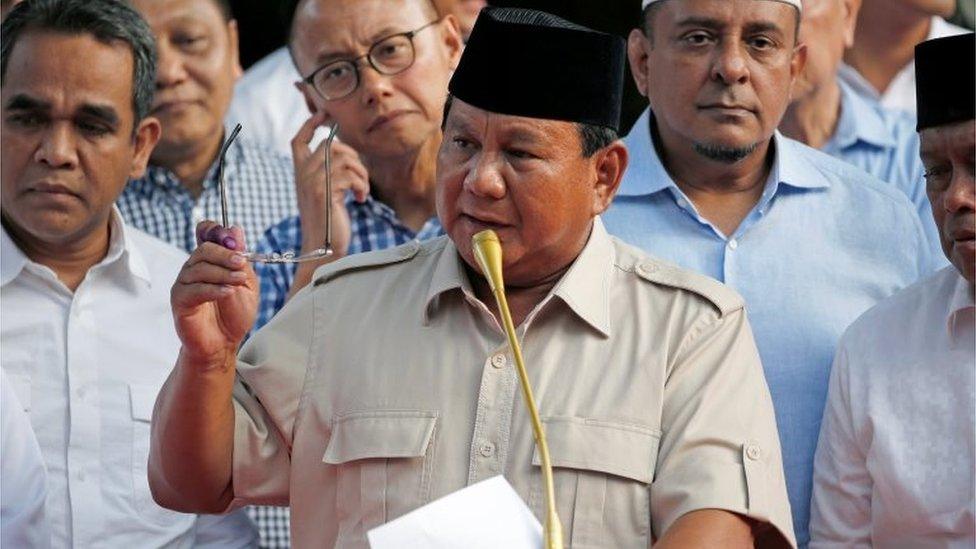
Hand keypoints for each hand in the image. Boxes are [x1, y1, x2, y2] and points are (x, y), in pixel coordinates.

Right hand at [170, 222, 257, 364]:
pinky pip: (193, 289)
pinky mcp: (180, 300)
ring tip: (238, 282)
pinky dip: (212, 289)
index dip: (215, 230)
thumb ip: (241, 260)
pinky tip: (227, 292)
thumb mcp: (247, 284)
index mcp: (211, 260)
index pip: (205, 233)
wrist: (224, 343)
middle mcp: (194, 268)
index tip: (233, 241)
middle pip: (204, 249)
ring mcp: (184, 283)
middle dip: (225, 254)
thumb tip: (235, 230)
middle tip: (241, 264)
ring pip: (199, 268)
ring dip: (222, 273)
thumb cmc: (234, 314)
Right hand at [291, 111, 369, 259]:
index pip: (298, 140)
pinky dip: (362, 186)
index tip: (324, 114)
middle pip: (329, 144)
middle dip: (352, 156)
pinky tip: (360, 199)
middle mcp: (302, 176)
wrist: (323, 250)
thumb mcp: (325, 194)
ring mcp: (312, 183)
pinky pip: (350, 174)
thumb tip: (345, 154)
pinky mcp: (326, 193)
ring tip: (361, 191)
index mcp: (299, 174)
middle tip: (360, 177)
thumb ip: (328, 174)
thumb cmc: (328, 223)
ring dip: (361, 173)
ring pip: (343, 158)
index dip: (310, 124)